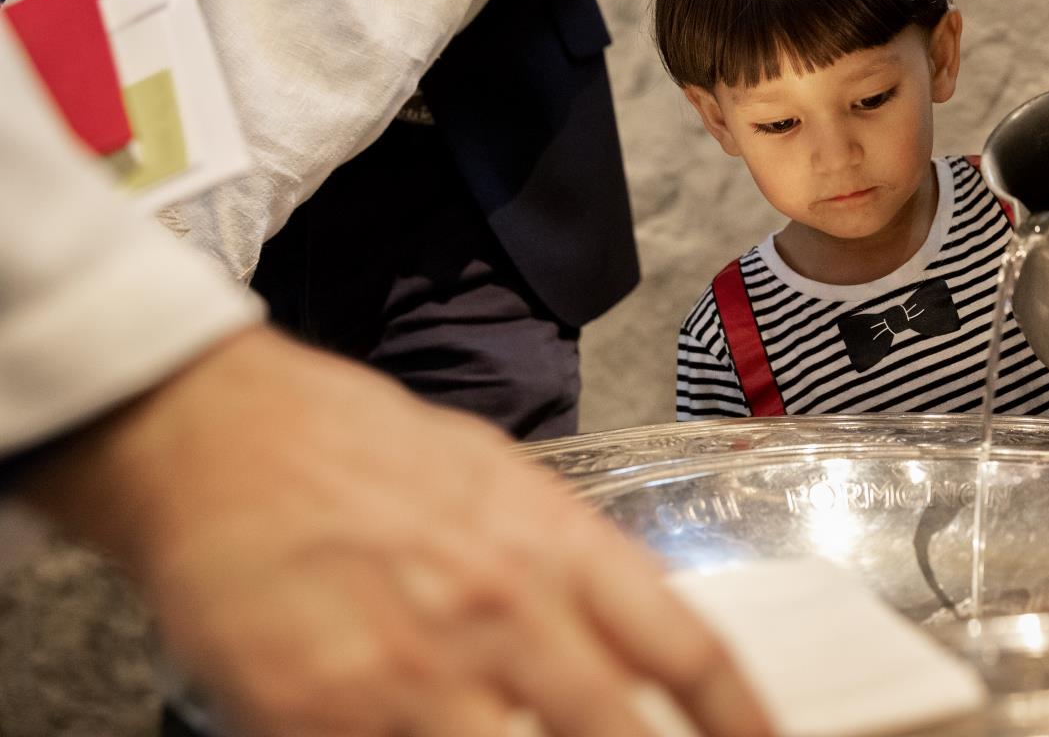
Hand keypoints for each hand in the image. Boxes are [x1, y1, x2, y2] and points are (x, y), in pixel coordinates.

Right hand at [23, 328, 770, 736]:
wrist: (214, 433)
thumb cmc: (353, 446)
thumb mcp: (495, 476)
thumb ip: (567, 557)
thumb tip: (629, 628)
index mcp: (555, 543)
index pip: (688, 650)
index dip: (743, 720)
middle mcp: (504, 611)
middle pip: (622, 735)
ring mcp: (416, 674)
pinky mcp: (323, 721)